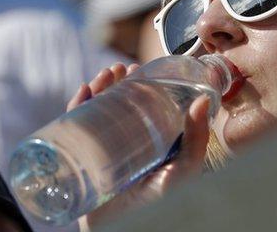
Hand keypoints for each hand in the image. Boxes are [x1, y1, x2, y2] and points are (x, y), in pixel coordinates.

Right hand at [67, 63, 211, 230]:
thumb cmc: (158, 208)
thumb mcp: (182, 171)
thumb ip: (195, 141)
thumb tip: (202, 102)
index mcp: (147, 142)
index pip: (141, 106)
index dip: (138, 85)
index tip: (139, 68)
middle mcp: (124, 142)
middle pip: (116, 104)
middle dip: (115, 82)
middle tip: (119, 69)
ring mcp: (101, 148)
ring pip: (96, 110)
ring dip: (98, 88)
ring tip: (104, 75)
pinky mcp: (82, 156)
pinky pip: (75, 127)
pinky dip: (77, 106)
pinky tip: (84, 92)